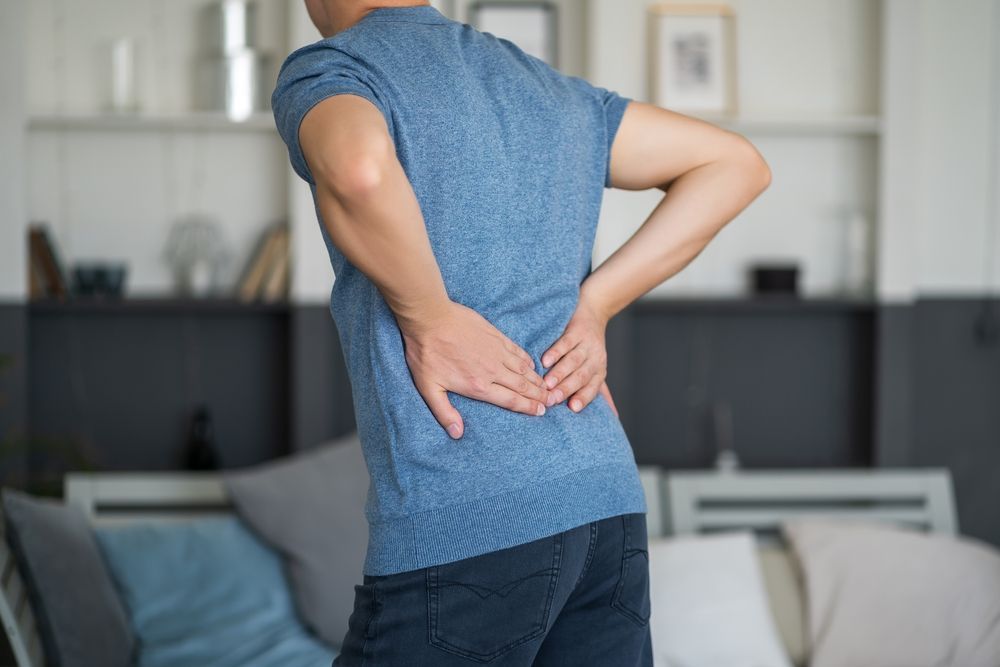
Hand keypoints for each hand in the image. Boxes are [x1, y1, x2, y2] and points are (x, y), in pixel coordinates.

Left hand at [399, 300, 551, 438]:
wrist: (431, 318)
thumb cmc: (427, 353)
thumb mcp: (429, 387)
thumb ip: (444, 412)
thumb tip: (457, 433)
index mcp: (478, 386)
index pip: (510, 400)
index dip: (527, 407)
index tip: (540, 412)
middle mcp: (492, 371)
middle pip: (522, 386)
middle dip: (539, 395)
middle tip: (551, 401)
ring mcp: (496, 352)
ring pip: (523, 369)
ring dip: (536, 379)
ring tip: (547, 387)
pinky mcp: (495, 336)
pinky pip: (517, 351)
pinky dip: (527, 360)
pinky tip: (532, 364)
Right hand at [540, 292, 614, 414]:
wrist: (594, 311)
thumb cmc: (591, 346)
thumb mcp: (597, 369)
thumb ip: (601, 393)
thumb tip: (614, 418)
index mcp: (599, 371)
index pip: (592, 388)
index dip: (583, 398)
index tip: (572, 408)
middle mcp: (595, 359)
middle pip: (581, 377)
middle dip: (567, 389)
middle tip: (552, 399)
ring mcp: (586, 344)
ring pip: (573, 361)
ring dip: (560, 373)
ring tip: (547, 383)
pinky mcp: (576, 330)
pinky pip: (565, 343)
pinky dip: (555, 352)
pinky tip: (545, 361)